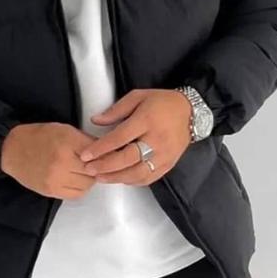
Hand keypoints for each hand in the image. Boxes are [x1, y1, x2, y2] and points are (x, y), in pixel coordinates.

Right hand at [0, 122, 97, 199]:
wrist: (12, 150)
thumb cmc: (39, 137)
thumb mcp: (64, 129)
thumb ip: (84, 140)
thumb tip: (105, 150)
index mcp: (67, 141)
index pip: (97, 151)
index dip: (104, 153)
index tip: (106, 154)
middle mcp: (62, 161)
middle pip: (94, 170)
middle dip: (97, 166)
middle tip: (93, 162)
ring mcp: (56, 178)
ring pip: (87, 184)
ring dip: (89, 178)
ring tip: (82, 171)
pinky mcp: (51, 190)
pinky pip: (76, 194)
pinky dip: (80, 188)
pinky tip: (75, 179)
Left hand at [77, 89, 192, 184]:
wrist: (191, 111)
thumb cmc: (162, 102)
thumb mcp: (138, 96)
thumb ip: (116, 110)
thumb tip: (96, 120)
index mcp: (146, 120)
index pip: (120, 137)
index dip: (101, 148)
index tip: (86, 154)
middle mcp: (156, 139)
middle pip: (127, 158)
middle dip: (105, 166)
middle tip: (89, 169)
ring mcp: (164, 154)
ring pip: (138, 172)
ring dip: (116, 177)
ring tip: (100, 177)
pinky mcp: (169, 164)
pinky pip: (148, 177)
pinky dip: (132, 181)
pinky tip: (120, 179)